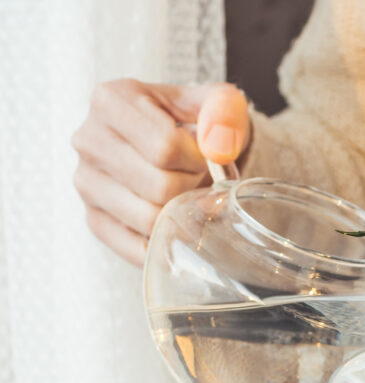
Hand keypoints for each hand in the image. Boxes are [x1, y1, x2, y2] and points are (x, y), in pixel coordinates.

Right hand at [71, 79, 250, 265]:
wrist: (179, 144)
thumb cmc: (198, 123)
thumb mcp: (219, 103)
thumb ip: (225, 112)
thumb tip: (219, 145)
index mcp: (110, 101)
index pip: (165, 147)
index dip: (198, 159)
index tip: (202, 154)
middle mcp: (88, 140)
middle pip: (159, 187)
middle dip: (193, 186)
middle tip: (197, 176)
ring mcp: (86, 184)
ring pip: (150, 219)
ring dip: (182, 212)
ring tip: (184, 191)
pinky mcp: (94, 220)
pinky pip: (137, 248)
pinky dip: (167, 240)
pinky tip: (176, 219)